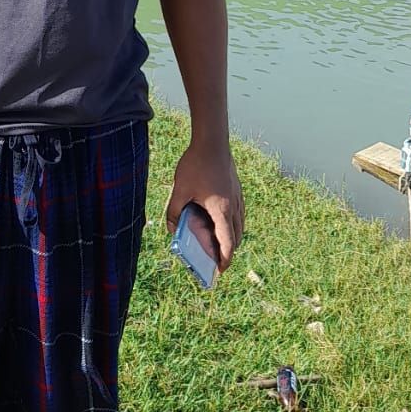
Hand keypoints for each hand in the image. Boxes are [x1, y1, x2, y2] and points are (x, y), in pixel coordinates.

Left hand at [164, 140, 243, 273]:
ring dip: (232, 237)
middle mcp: (233, 207)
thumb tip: (171, 228)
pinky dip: (234, 223)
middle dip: (228, 251)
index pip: (227, 244)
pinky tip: (223, 219)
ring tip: (220, 243)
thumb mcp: (180, 189)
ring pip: (240, 225)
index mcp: (221, 211)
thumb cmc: (196, 164)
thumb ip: (174, 211)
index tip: (219, 271)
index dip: (224, 260)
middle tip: (217, 259)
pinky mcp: (236, 188)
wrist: (212, 140)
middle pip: (237, 237)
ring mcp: (237, 197)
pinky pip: (239, 213)